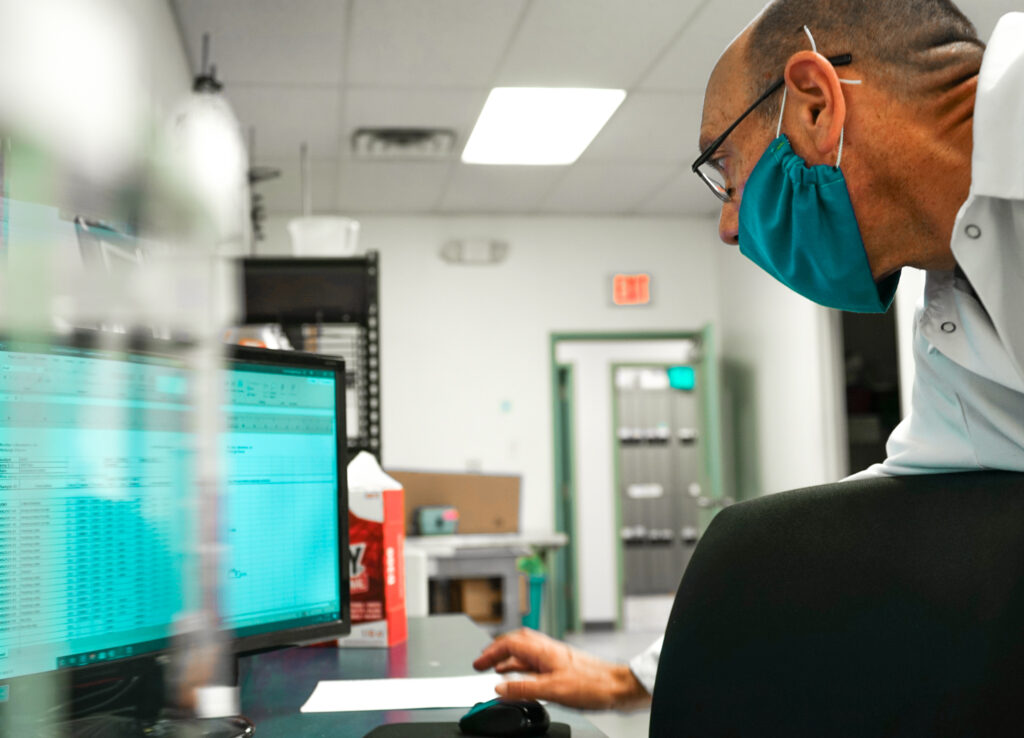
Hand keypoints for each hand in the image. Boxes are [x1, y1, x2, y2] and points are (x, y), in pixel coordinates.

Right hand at [472, 628, 650, 710]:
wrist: (618, 687)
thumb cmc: (593, 685)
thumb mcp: (553, 690)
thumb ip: (524, 688)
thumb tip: (500, 688)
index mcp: (543, 650)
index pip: (509, 643)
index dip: (491, 652)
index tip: (478, 663)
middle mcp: (548, 649)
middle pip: (516, 642)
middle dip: (497, 650)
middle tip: (483, 662)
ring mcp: (556, 657)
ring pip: (526, 652)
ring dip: (509, 659)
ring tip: (497, 670)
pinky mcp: (562, 666)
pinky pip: (535, 662)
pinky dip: (522, 668)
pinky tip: (524, 679)